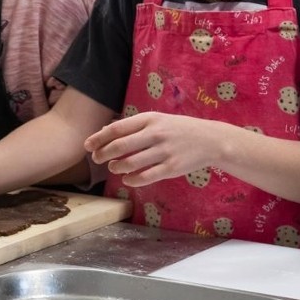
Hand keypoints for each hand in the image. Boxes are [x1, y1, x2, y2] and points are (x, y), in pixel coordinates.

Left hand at [85, 112, 222, 186]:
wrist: (211, 140)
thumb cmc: (179, 129)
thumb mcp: (158, 120)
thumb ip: (134, 126)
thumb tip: (105, 132)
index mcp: (150, 119)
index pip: (117, 129)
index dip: (99, 138)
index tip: (88, 146)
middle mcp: (156, 134)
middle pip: (120, 146)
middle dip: (103, 154)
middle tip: (96, 159)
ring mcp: (164, 151)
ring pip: (130, 163)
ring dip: (116, 168)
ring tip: (113, 168)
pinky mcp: (172, 168)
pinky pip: (145, 177)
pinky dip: (131, 180)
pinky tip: (127, 179)